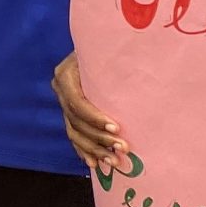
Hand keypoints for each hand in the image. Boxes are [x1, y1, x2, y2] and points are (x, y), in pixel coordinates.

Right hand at [53, 53, 124, 172]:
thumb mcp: (108, 50)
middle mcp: (61, 89)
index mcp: (66, 73)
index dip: (94, 118)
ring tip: (114, 161)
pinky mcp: (71, 113)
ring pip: (74, 132)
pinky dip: (84, 151)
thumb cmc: (110, 46)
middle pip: (76, 120)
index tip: (116, 127)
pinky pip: (74, 136)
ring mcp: (64, 102)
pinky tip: (95, 164)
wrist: (98, 42)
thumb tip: (143, 69)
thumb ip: (117, 60)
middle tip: (122, 149)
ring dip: (94, 149)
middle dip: (99, 138)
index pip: (77, 102)